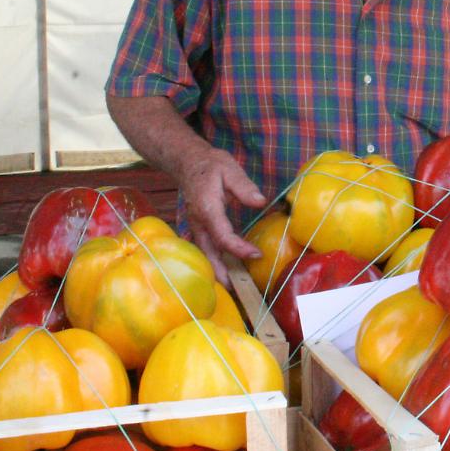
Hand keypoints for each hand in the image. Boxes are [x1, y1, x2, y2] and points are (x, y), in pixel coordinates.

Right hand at [180, 147, 266, 284]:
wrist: (188, 162)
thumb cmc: (211, 165)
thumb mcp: (229, 169)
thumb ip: (244, 187)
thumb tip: (261, 202)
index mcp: (207, 209)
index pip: (222, 236)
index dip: (238, 248)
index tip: (256, 254)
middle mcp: (199, 221)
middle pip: (208, 252)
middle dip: (220, 272)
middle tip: (236, 289)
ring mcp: (196, 225)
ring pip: (205, 252)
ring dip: (216, 269)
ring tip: (233, 286)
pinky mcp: (199, 226)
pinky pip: (206, 247)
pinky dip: (214, 260)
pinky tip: (227, 269)